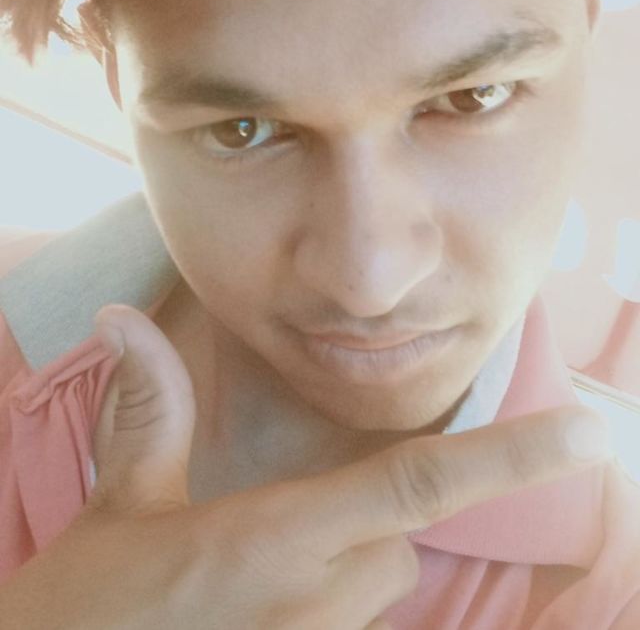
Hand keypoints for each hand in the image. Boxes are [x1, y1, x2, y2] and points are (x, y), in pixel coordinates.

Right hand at [0, 305, 610, 629]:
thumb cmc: (83, 616)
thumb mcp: (118, 507)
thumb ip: (148, 411)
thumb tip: (121, 320)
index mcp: (275, 542)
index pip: (417, 484)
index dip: (510, 456)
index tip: (586, 432)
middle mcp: (314, 602)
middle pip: (396, 541)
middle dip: (364, 516)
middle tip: (279, 518)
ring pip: (378, 583)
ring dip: (342, 559)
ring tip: (251, 573)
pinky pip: (350, 623)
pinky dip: (329, 597)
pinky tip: (258, 602)